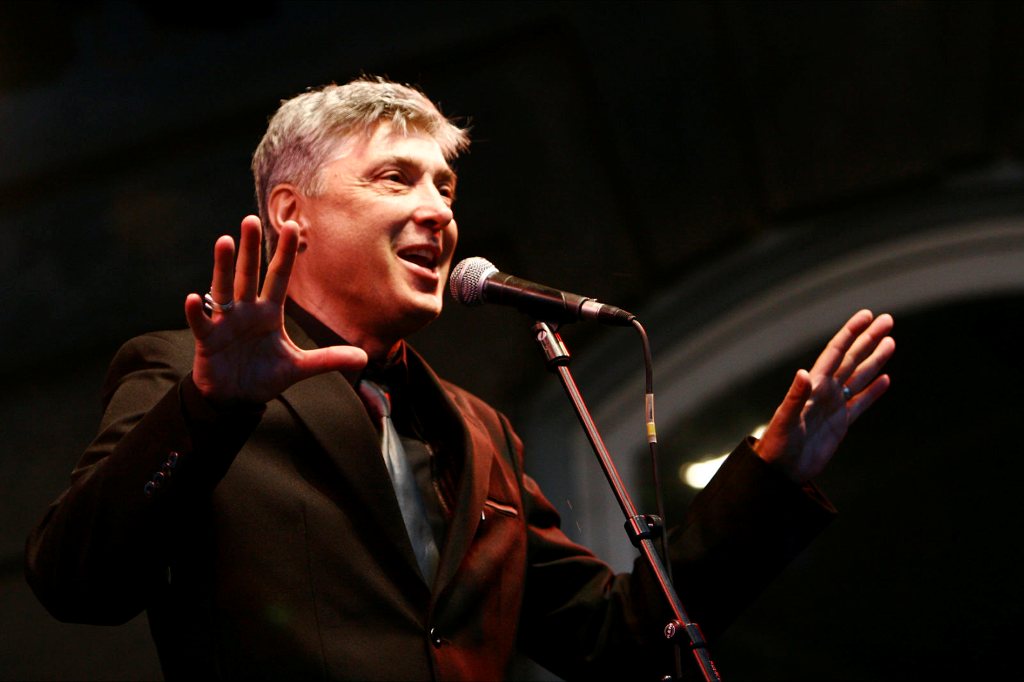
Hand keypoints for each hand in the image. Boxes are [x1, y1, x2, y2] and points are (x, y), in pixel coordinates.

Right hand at [183, 215, 367, 404]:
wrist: (236, 398)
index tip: (292, 226)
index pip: (279, 277)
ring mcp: (226, 322)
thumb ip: (327, 359)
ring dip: (223, 267)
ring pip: (224, 289)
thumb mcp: (299, 368)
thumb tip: (364, 357)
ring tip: (224, 241)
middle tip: (250, 218)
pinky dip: (197, 312)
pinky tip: (195, 297)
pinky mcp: (208, 340)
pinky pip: (201, 323)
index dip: (285, 254)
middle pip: (249, 274)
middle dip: (250, 249)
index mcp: (269, 312)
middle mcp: (247, 311)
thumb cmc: (265, 376)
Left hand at [754, 309, 894, 482]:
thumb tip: (804, 373)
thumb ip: (795, 398)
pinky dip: (873, 390)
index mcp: (813, 386)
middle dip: (869, 339)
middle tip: (888, 320)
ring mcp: (834, 406)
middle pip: (852, 359)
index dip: (851, 333)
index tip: (867, 316)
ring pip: (859, 377)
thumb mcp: (785, 421)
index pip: (835, 353)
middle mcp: (825, 392)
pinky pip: (860, 403)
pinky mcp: (840, 424)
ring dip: (875, 360)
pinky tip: (886, 379)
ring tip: (891, 342)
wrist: (780, 471)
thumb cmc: (777, 446)